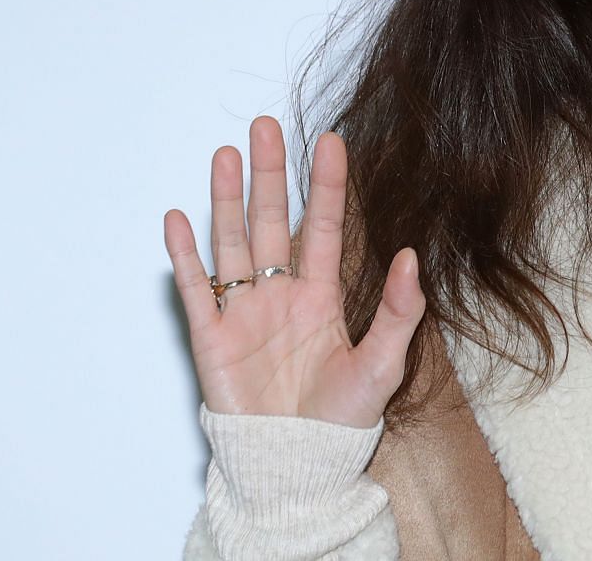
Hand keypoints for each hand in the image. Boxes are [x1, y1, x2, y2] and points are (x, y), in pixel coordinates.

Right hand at [163, 116, 425, 429]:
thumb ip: (399, 312)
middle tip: (265, 125)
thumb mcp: (383, 365)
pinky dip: (186, 254)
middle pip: (272, 220)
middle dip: (269, 173)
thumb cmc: (341, 421)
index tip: (331, 140)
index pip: (323, 226)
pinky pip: (195, 288)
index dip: (327, 184)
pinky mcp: (211, 338)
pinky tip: (179, 218)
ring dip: (227, 199)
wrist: (295, 466)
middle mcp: (280, 294)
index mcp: (322, 296)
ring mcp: (243, 311)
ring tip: (225, 154)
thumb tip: (413, 256)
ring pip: (233, 242)